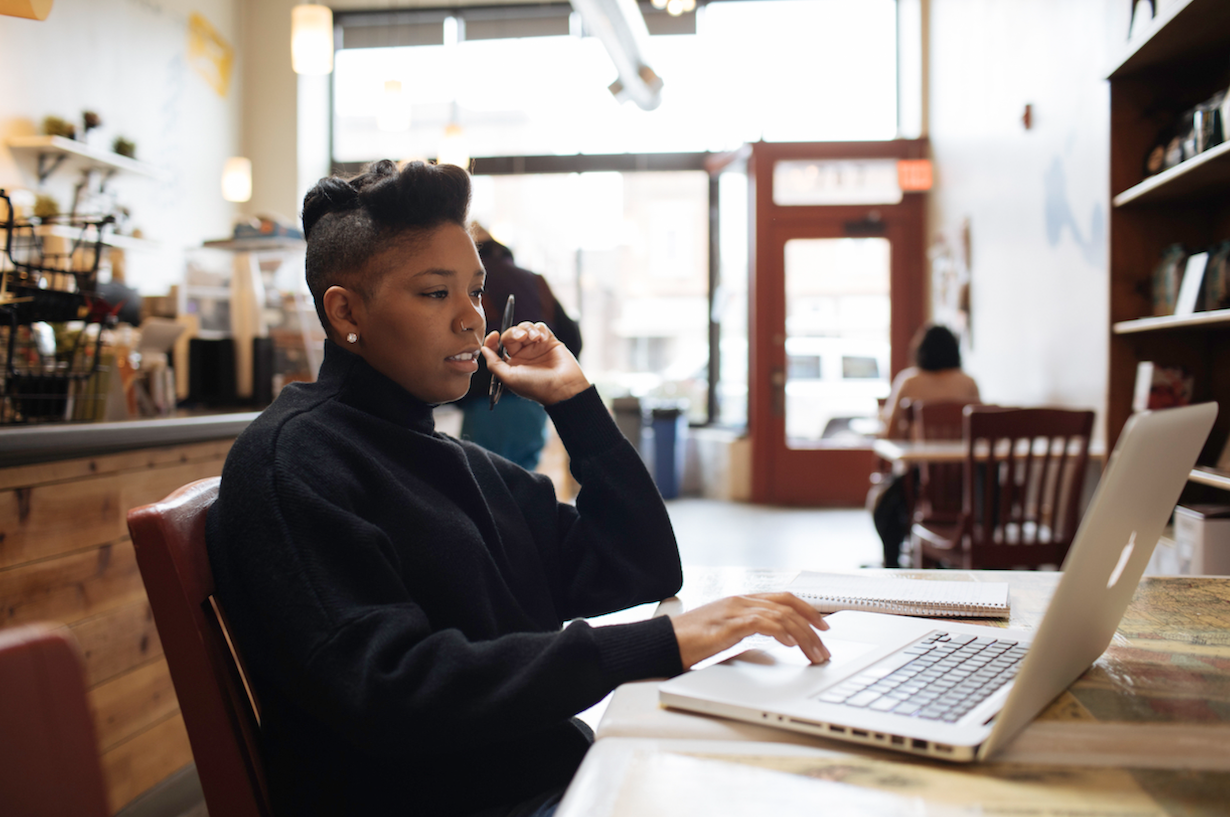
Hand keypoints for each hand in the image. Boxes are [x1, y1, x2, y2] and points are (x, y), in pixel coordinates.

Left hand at [481, 321, 589, 405]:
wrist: (563, 388)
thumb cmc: (536, 386)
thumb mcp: (509, 378)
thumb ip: (494, 363)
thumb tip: (483, 349)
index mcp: (511, 364)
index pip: (497, 346)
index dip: (493, 339)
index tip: (494, 335)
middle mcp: (523, 354)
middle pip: (512, 334)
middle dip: (514, 332)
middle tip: (522, 337)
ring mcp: (536, 347)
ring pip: (525, 328)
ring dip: (527, 329)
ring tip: (535, 338)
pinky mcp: (550, 341)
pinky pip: (540, 327)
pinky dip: (539, 329)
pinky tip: (542, 338)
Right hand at [668, 593, 830, 668]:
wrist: (663, 643)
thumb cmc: (689, 641)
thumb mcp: (725, 632)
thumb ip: (747, 630)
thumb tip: (773, 639)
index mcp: (741, 601)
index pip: (783, 597)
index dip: (807, 609)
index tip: (823, 626)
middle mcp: (740, 601)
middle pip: (787, 604)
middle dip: (812, 624)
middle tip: (825, 645)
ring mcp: (734, 611)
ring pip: (781, 615)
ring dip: (803, 635)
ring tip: (814, 653)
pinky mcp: (727, 625)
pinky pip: (762, 623)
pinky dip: (781, 631)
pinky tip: (791, 644)